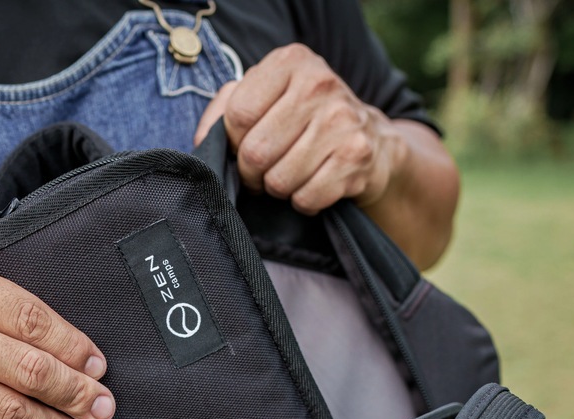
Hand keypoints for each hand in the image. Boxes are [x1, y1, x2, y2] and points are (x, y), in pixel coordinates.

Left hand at [194, 43, 406, 215]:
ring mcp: (342, 121)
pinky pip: (305, 198)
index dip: (233, 142)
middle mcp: (319, 84)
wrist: (371, 140)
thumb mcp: (267, 98)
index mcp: (290, 61)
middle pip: (255, 152)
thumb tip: (203, 141)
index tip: (244, 146)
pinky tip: (313, 184)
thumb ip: (226, 108)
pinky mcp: (356, 157)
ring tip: (291, 175)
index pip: (238, 115)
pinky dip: (303, 202)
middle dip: (253, 173)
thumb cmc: (305, 120)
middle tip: (264, 171)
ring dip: (278, 189)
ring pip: (279, 180)